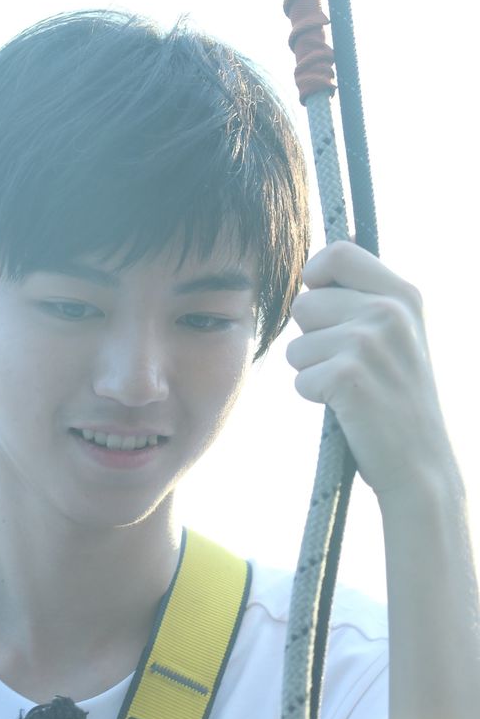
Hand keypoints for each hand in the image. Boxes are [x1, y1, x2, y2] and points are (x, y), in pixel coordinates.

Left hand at [285, 240, 453, 499]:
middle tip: (350, 366)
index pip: (338, 253)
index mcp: (403, 294)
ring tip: (352, 389)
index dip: (316, 276)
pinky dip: (315, 396)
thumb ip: (364, 296)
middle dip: (313, 338)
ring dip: (312, 370)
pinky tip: (348, 408)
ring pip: (296, 344)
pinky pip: (299, 377)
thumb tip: (324, 256)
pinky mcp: (347, 375)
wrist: (421, 465)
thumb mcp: (396, 334)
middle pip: (304, 303)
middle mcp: (388, 311)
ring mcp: (368, 342)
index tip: (322, 303)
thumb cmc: (398, 398)